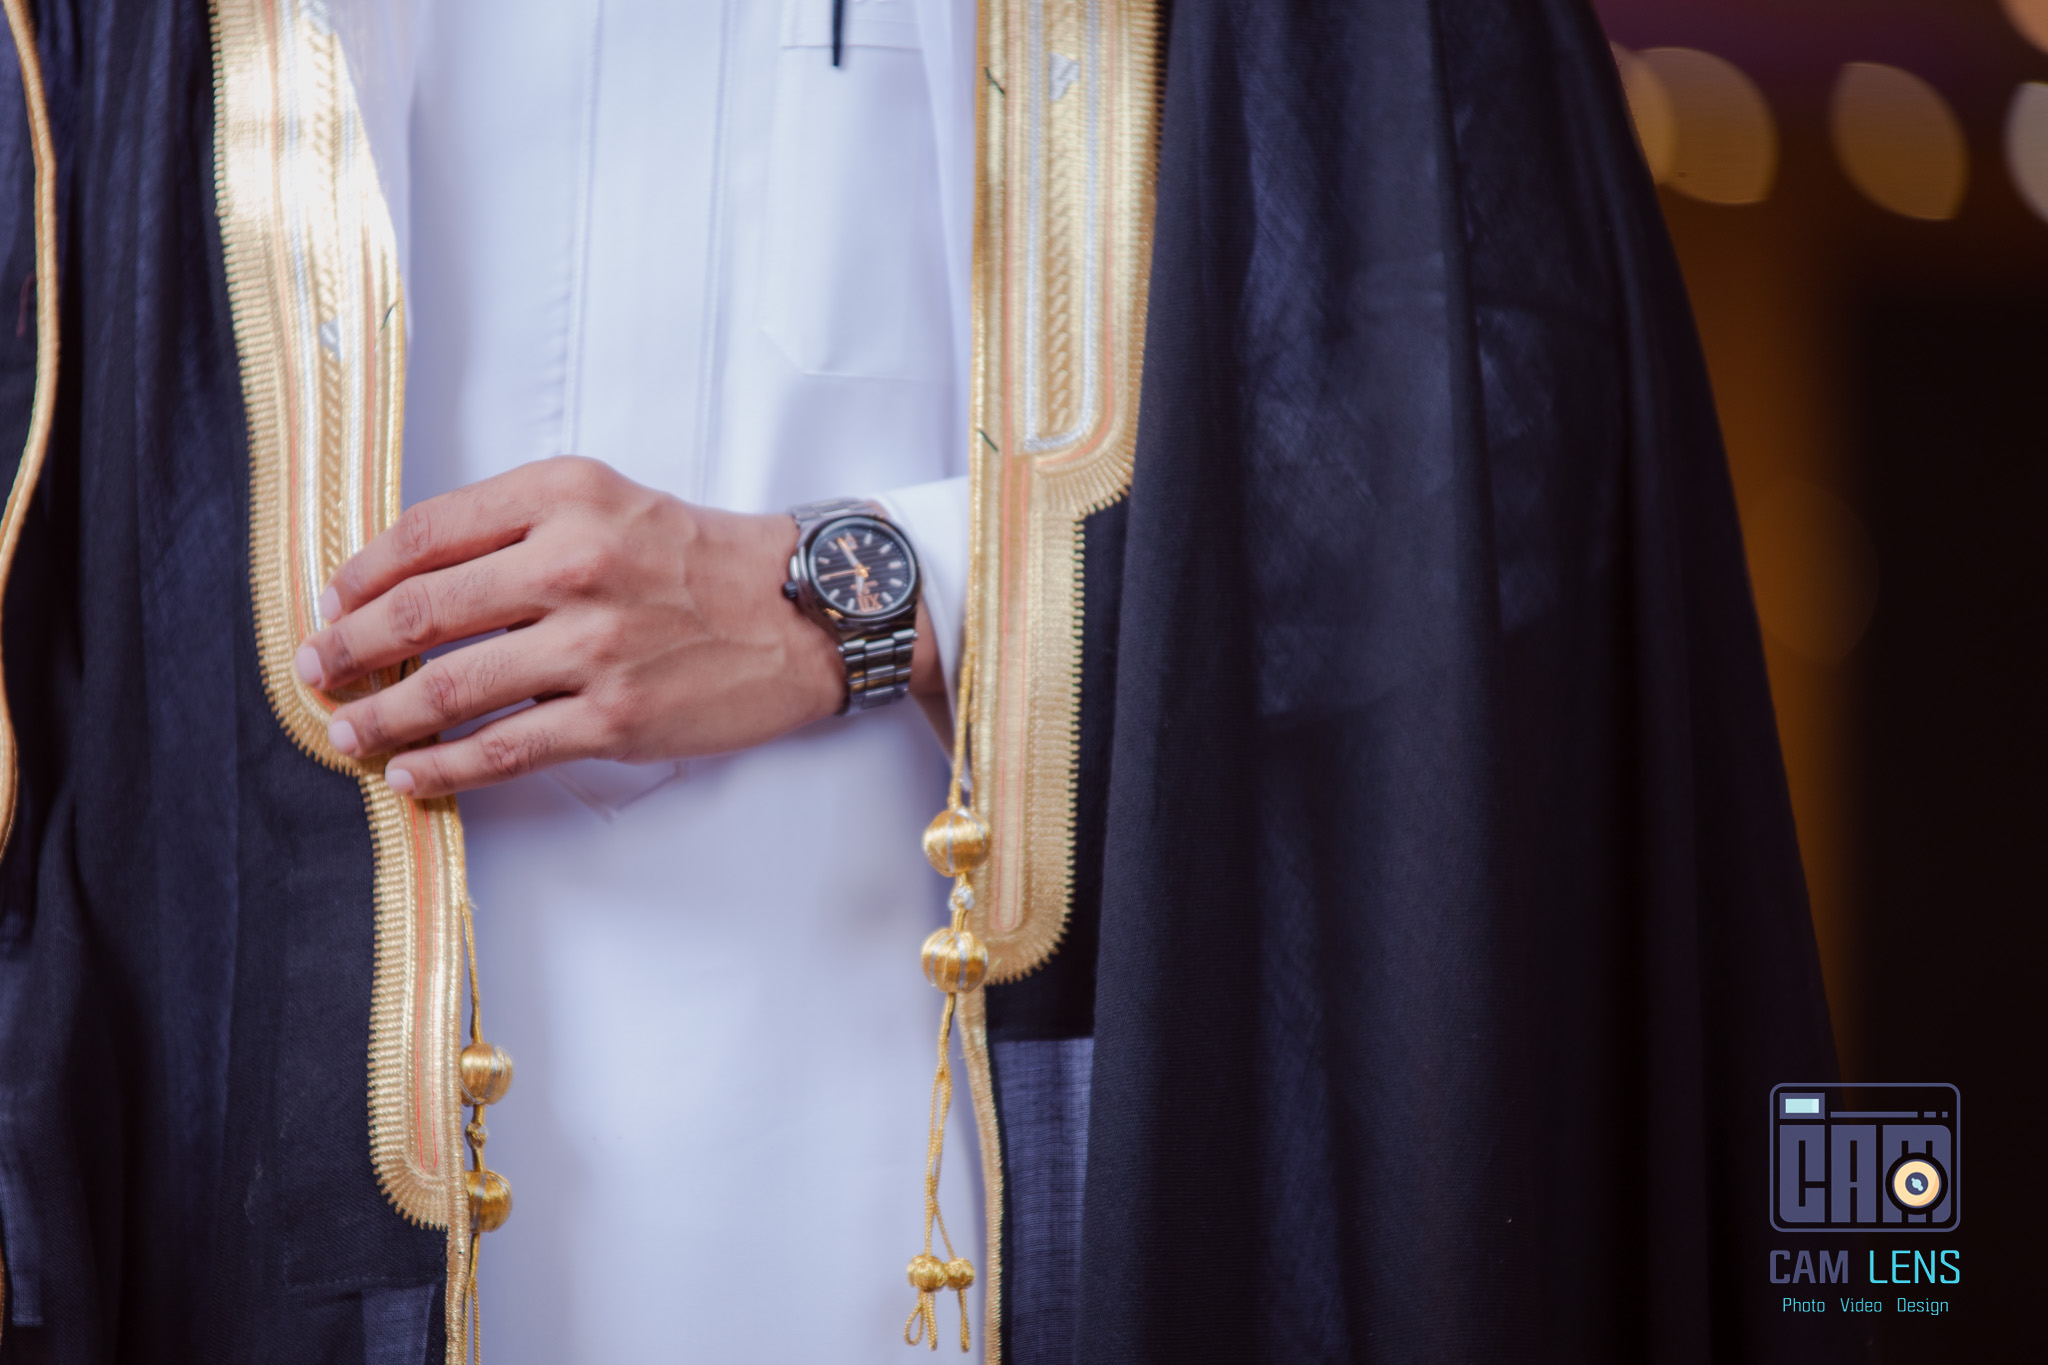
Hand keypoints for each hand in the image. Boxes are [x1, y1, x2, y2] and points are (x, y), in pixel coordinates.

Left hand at [292, 456, 943, 797]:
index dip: (359, 575)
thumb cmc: (705, 560)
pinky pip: (503, 748)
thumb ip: (521, 522)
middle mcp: (574, 562)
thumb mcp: (613, 501)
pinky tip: (413, 773)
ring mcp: (593, 645)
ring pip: (450, 687)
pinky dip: (444, 765)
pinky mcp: (615, 717)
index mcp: (565, 495)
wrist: (806, 615)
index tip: (330, 603)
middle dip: (348, 648)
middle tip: (315, 671)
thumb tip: (412, 576)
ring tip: (348, 732)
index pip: (426, 532)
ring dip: (381, 717)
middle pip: (420, 610)